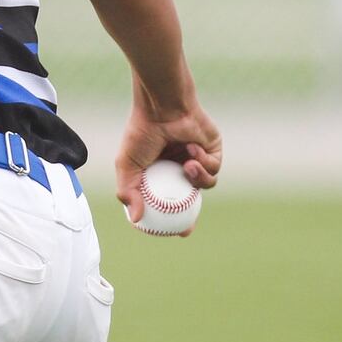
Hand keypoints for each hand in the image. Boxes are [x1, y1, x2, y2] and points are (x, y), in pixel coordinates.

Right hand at [113, 97, 221, 232]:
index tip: (170, 233)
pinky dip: (203, 163)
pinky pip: (214, 169)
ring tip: (186, 165)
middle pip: (190, 200)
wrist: (162, 108)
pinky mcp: (213, 152)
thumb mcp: (127, 165)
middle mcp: (178, 169)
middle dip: (190, 216)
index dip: (170, 220)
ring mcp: (197, 161)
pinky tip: (192, 148)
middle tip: (187, 227)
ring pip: (205, 185)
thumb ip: (128, 191)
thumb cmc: (141, 133)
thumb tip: (135, 219)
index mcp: (159, 173)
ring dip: (198, 179)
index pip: (166, 202)